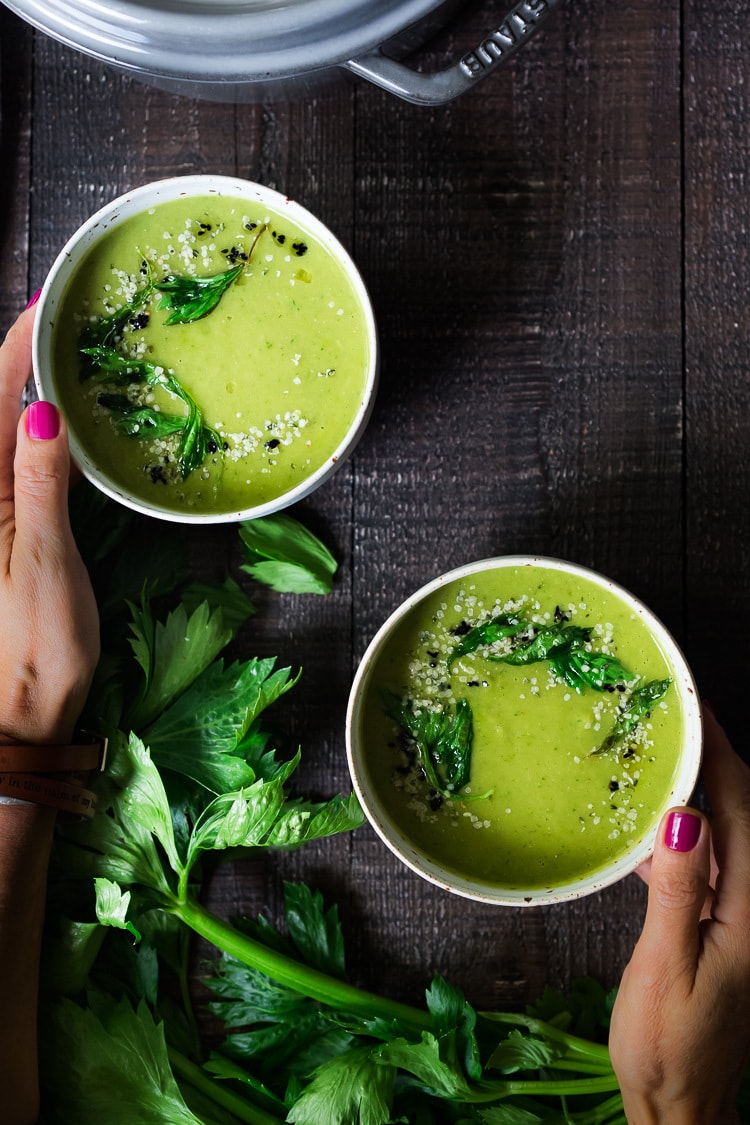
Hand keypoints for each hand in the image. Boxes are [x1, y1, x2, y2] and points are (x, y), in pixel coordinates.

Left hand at [0, 307, 98, 743]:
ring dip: (30, 387)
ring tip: (67, 350)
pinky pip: (20, 462)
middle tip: (63, 315)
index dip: (16, 351)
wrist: (20, 714)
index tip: (45, 307)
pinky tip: (64, 416)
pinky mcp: (8, 528)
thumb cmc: (34, 650)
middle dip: (22, 357)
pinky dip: (41, 428)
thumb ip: (39, 487)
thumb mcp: (43, 566)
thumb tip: (39, 412)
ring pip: (6, 431)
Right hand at [609, 705, 749, 1123]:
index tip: (693, 709)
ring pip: (722, 832)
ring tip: (656, 753)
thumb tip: (683, 819)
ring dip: (695, 790)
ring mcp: (735, 915)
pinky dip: (678, 831)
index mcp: (749, 910)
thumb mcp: (667, 968)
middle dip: (713, 758)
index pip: (741, 810)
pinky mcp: (714, 926)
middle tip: (672, 716)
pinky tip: (645, 825)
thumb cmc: (670, 1045)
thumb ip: (679, 892)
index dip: (720, 753)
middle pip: (740, 812)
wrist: (681, 1106)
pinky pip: (702, 861)